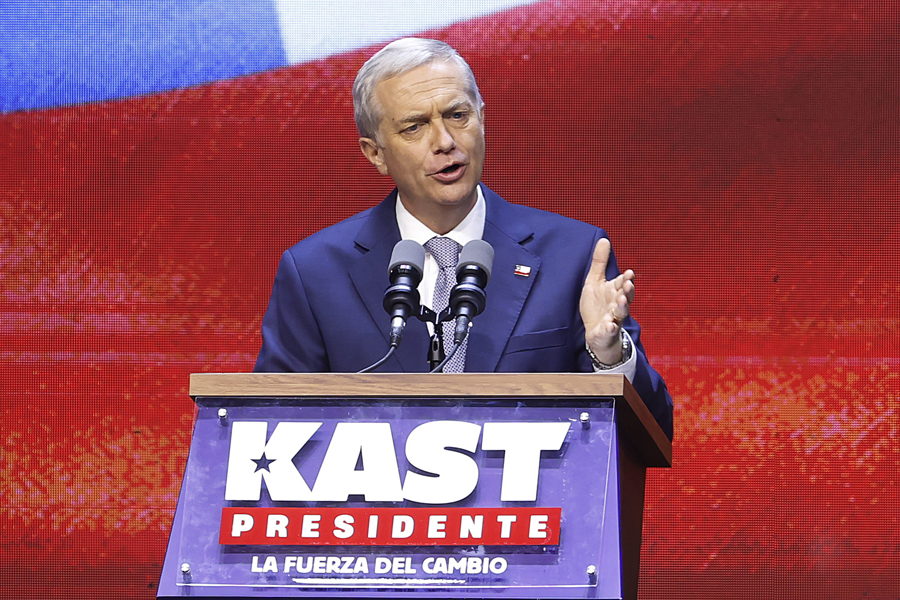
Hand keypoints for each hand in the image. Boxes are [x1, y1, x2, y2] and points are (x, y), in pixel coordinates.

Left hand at [579, 238, 634, 364]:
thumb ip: (599, 262)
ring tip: (622, 300)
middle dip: (628, 291)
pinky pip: (610, 330)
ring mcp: (614, 318)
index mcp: (615, 291)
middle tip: (628, 284)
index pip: (622, 283)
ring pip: (621, 312)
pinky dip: (611, 328)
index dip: (626, 279)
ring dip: (623, 306)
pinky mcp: (607, 331)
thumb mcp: (594, 282)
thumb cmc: (596, 305)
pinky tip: (610, 325)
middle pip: (626, 296)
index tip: (628, 273)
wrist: (595, 332)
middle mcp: (617, 304)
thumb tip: (604, 239)